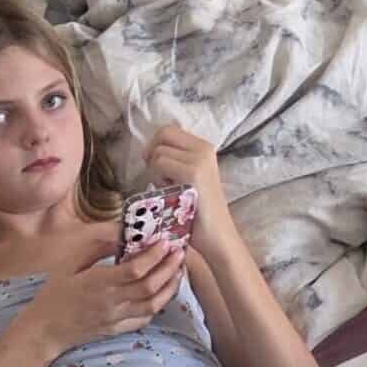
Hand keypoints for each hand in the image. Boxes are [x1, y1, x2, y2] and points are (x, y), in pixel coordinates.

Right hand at [14, 237, 185, 357]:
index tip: (164, 241)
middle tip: (179, 251)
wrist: (45, 329)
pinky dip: (159, 304)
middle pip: (150, 286)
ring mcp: (116, 319)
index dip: (154, 255)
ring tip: (178, 269)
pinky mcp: (118, 330)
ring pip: (154, 304)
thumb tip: (121, 232)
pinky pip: (145, 318)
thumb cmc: (55, 293)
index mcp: (97, 283)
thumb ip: (97, 246)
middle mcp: (111, 303)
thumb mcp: (70, 263)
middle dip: (169, 267)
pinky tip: (163, 291)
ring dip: (170, 286)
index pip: (135, 270)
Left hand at [144, 124, 236, 259]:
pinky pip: (160, 164)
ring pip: (158, 151)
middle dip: (152, 154)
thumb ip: (176, 161)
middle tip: (157, 177)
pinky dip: (158, 179)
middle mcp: (204, 149)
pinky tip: (169, 194)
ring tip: (168, 189)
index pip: (168, 130)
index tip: (156, 166)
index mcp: (204, 148)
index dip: (156, 145)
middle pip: (162, 134)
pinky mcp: (192, 173)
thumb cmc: (198, 213)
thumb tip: (150, 151)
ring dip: (155, 171)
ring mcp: (199, 160)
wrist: (217, 236)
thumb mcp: (188, 179)